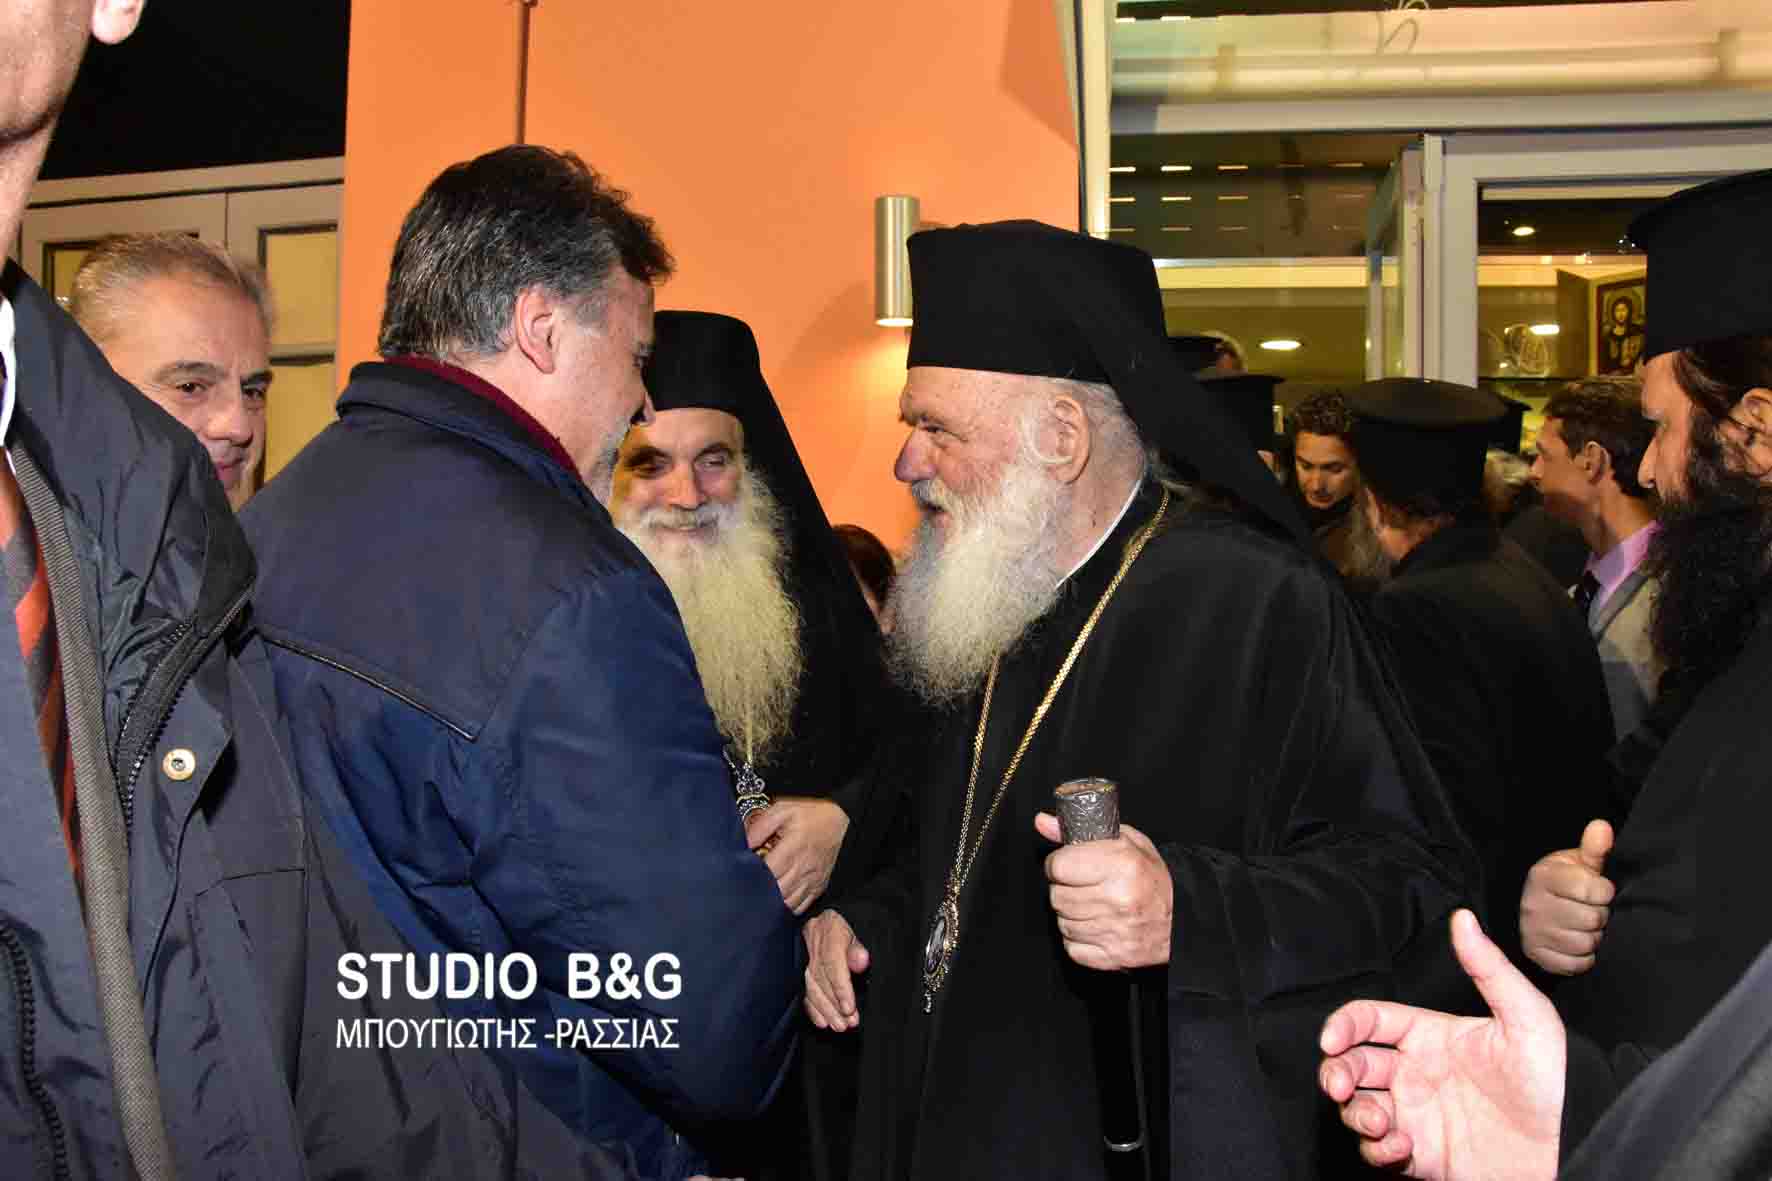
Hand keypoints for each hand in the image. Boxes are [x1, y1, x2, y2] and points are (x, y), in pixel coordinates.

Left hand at [746, 797, 849, 913]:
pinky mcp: (818, 887)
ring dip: (773, 902)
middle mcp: (803, 868)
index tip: (742, 873)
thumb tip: (744, 843)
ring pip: (787, 903)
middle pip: (776, 892)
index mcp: (792, 849)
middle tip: (747, 886)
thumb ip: (761, 826)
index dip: (751, 876)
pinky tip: (779, 900)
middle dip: (760, 891)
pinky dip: (787, 907)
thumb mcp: (783, 810)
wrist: (842, 821)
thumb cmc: (811, 815)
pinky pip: (800, 906)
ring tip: (761, 895)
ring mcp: (812, 880)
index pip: (767, 872)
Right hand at [803, 910, 868, 1031]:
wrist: (848, 909)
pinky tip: (821, 1021)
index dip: (840, 987)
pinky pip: (803, 986)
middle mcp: (813, 937)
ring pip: (810, 984)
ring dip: (824, 1009)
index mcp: (830, 926)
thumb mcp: (867, 926)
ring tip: (838, 1026)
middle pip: (819, 976)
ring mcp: (804, 948)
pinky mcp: (800, 959)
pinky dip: (812, 1006)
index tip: (849, 1008)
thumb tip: (861, 961)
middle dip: (833, 1004)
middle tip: (847, 1024)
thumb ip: (861, 945)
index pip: (832, 961)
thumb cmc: (861, 920)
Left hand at [1034, 811, 1171, 969]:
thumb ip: (1082, 831)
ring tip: (1093, 905)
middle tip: (1084, 886)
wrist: (1181, 920)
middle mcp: (1118, 898)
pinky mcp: (1112, 956)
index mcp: (1122, 864)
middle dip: (1065, 889)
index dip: (1060, 864)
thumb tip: (1042, 822)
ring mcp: (1115, 931)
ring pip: (1062, 922)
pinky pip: (1072, 947)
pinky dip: (1079, 938)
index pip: (1058, 866)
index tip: (1070, 865)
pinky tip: (1096, 926)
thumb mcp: (1126, 842)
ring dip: (1072, 914)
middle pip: (1057, 895)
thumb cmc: (1151, 878)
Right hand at [1318, 910, 1563, 1179]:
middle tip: (1340, 1086)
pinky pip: (1377, 1152)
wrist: (1573, 1148)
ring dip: (1355, 1114)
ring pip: (1357, 1107)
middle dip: (1335, 1072)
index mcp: (1432, 1036)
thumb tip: (1463, 918)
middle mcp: (1417, 1074)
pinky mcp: (1422, 1156)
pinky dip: (1376, 1150)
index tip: (1331, 1040)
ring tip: (1380, 1123)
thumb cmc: (1556, 1081)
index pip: (1370, 1020)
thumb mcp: (1526, 1017)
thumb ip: (1488, 968)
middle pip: (1351, 1064)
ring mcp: (1417, 1115)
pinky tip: (1401, 1147)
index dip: (1343, 1025)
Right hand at [1519, 819, 1614, 975]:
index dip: (1605, 891)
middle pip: (1591, 918)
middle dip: (1600, 915)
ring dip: (1593, 937)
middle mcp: (1532, 904)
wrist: (1536, 907)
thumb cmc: (1565, 883)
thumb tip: (1602, 827)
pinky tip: (1578, 942)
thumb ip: (1593, 848)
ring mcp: (1532, 932)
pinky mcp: (1537, 956)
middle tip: (1593, 909)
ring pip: (1585, 943)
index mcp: (1543, 876)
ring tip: (1586, 926)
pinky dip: (1584, 957)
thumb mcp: (1577, 863)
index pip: (1592, 889)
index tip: (1600, 889)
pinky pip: (1576, 964)